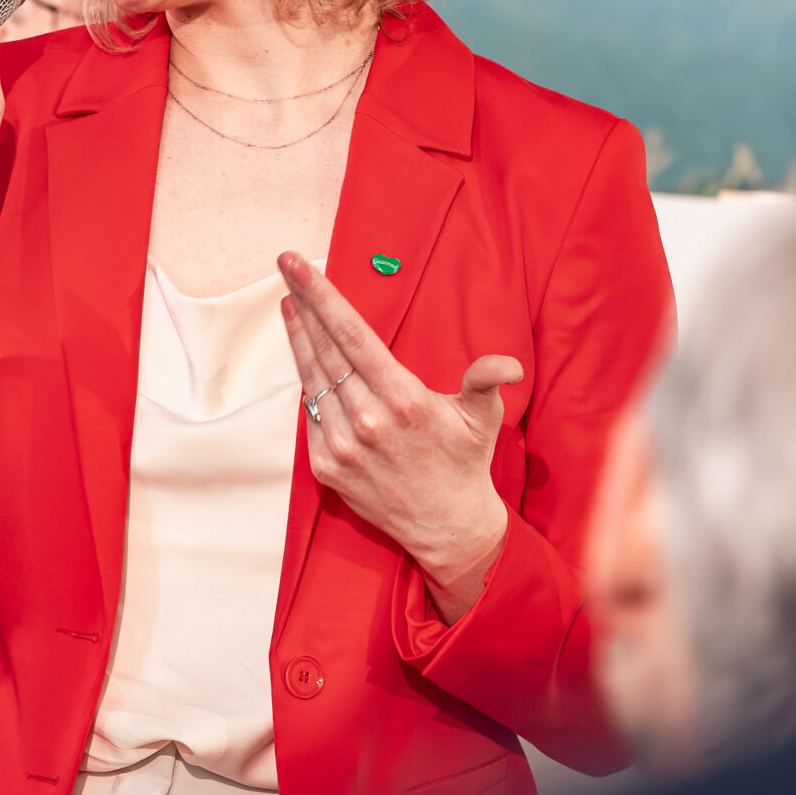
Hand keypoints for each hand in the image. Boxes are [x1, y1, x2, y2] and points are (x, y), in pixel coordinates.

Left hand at [279, 253, 517, 623]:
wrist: (446, 527)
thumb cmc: (464, 462)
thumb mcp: (483, 417)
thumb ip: (487, 380)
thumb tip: (507, 365)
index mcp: (402, 400)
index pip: (352, 335)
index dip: (323, 297)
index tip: (299, 267)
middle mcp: (366, 421)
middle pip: (325, 349)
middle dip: (304, 305)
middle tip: (288, 271)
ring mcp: (341, 446)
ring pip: (311, 380)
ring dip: (299, 340)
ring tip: (290, 307)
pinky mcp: (325, 466)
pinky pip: (309, 414)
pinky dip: (307, 384)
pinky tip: (306, 358)